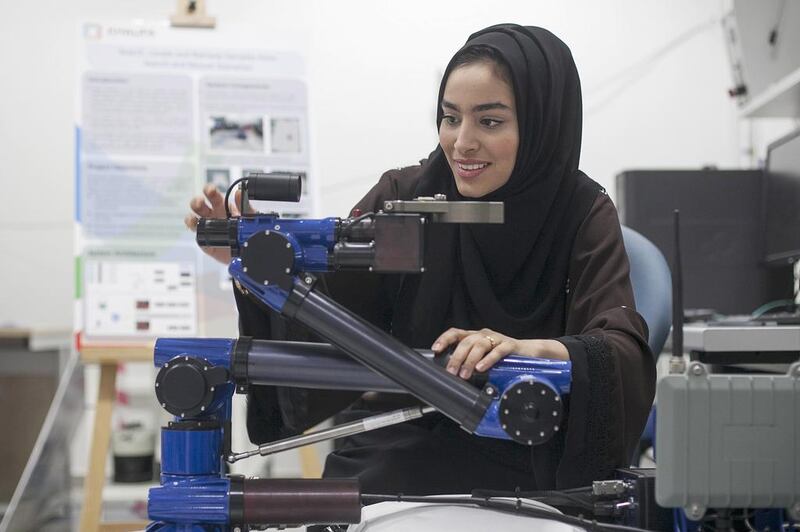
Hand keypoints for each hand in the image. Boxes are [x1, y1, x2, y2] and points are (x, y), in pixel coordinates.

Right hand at [184, 183, 240, 264]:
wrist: (247, 249)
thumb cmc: (247, 230)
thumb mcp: (250, 216)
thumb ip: (245, 206)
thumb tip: (240, 193)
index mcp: (223, 206)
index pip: (213, 195)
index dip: (209, 191)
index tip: (209, 190)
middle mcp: (212, 215)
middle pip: (200, 205)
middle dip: (197, 202)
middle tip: (200, 202)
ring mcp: (207, 227)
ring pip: (194, 219)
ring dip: (191, 216)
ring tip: (193, 217)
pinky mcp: (205, 240)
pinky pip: (196, 233)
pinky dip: (193, 230)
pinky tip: (195, 227)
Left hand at [431, 328, 568, 379]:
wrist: (530, 353)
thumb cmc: (503, 357)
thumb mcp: (483, 357)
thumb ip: (470, 361)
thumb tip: (452, 374)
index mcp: (475, 336)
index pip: (456, 333)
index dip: (444, 339)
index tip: (435, 349)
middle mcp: (484, 334)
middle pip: (466, 342)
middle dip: (456, 357)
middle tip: (451, 372)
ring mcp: (497, 338)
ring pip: (480, 345)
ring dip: (470, 360)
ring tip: (465, 374)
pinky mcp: (510, 345)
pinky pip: (497, 351)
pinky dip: (488, 359)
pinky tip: (482, 368)